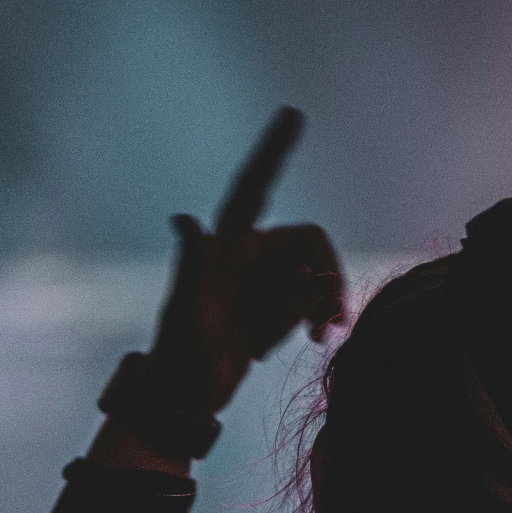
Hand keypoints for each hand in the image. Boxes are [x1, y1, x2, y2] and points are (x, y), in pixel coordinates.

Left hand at [146, 106, 344, 417]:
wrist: (186, 398)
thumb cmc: (180, 357)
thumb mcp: (186, 316)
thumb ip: (191, 268)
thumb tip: (184, 219)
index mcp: (226, 246)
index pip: (254, 187)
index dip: (273, 150)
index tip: (292, 115)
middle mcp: (247, 255)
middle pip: (309, 242)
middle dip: (328, 276)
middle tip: (331, 323)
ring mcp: (263, 280)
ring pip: (317, 271)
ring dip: (327, 301)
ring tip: (322, 338)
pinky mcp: (275, 304)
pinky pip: (313, 297)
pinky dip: (320, 315)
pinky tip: (312, 341)